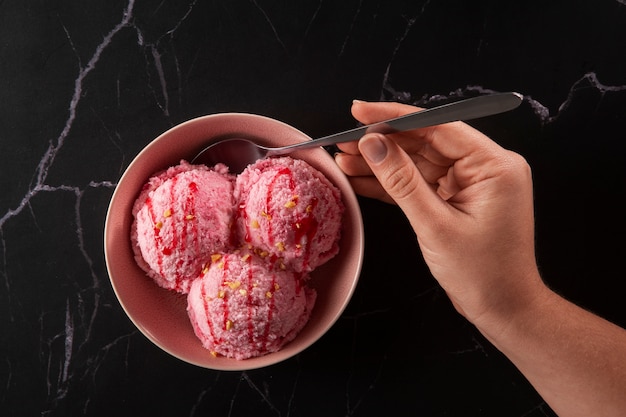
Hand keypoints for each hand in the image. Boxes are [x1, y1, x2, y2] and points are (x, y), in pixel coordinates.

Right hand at [335, 100, 544, 327]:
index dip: (395, 117)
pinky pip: (420, 183)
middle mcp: (484, 167)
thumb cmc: (482, 273)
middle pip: (425, 142)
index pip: (438, 126)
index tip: (360, 111)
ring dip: (381, 163)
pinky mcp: (457, 198)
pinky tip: (361, 178)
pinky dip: (391, 183)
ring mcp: (470, 183)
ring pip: (417, 162)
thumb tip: (372, 144)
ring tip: (344, 159)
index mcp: (493, 165)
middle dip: (383, 142)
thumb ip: (401, 181)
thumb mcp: (435, 225)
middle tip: (344, 139)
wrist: (503, 309)